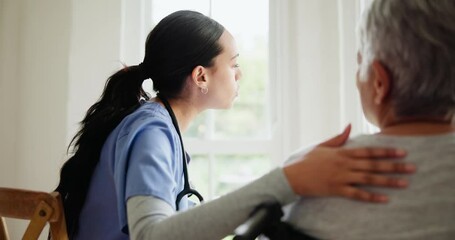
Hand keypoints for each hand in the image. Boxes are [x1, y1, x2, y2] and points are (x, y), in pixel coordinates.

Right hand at [283, 125, 414, 202]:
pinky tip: (384, 199)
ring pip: (368, 179)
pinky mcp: (336, 190)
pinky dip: (371, 197)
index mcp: (342, 153)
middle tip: (412, 168)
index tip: (402, 152)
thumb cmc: (305, 160)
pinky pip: (357, 194)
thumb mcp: (321, 145)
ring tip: (404, 183)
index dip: (386, 152)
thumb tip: (349, 125)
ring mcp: (341, 178)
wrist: (291, 176)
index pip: (368, 152)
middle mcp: (344, 164)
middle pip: (373, 165)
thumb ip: (338, 138)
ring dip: (387, 181)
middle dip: (394, 166)